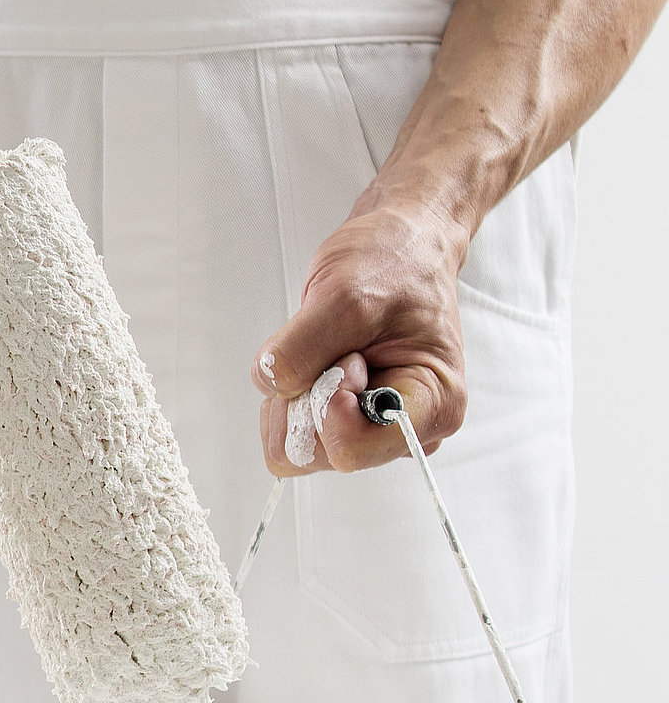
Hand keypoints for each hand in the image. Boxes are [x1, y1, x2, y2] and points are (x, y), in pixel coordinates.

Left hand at [251, 192, 469, 475]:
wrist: (397, 248)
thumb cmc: (393, 264)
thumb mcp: (345, 294)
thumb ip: (303, 347)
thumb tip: (271, 384)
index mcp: (432, 407)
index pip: (351, 451)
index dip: (326, 406)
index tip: (344, 358)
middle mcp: (404, 431)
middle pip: (316, 454)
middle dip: (307, 399)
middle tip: (336, 349)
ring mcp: (369, 428)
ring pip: (296, 446)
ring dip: (295, 396)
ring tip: (328, 351)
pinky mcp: (340, 420)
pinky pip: (289, 430)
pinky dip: (288, 394)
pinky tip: (316, 359)